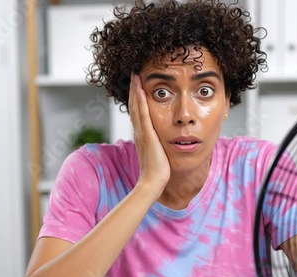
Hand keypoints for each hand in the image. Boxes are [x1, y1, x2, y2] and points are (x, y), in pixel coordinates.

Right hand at [128, 72, 169, 199]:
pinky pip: (143, 114)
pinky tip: (141, 89)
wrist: (153, 181)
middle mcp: (139, 131)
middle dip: (134, 90)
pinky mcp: (147, 134)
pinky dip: (141, 100)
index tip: (138, 85)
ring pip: (137, 106)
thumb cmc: (158, 171)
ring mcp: (142, 132)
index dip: (137, 98)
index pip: (138, 112)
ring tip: (135, 76)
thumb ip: (158, 144)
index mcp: (142, 135)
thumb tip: (162, 140)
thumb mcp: (158, 152)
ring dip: (136, 90)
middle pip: (135, 106)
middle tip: (134, 74)